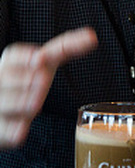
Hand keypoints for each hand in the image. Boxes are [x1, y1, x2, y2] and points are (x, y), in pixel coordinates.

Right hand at [0, 28, 97, 148]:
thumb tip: (92, 36)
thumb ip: (64, 49)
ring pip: (10, 104)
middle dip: (33, 83)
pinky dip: (16, 131)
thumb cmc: (27, 84)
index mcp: (9, 63)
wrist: (1, 115)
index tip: (40, 61)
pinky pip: (10, 132)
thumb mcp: (43, 64)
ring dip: (26, 105)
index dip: (26, 58)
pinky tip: (20, 130)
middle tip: (41, 85)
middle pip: (14, 79)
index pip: (13, 55)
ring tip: (33, 105)